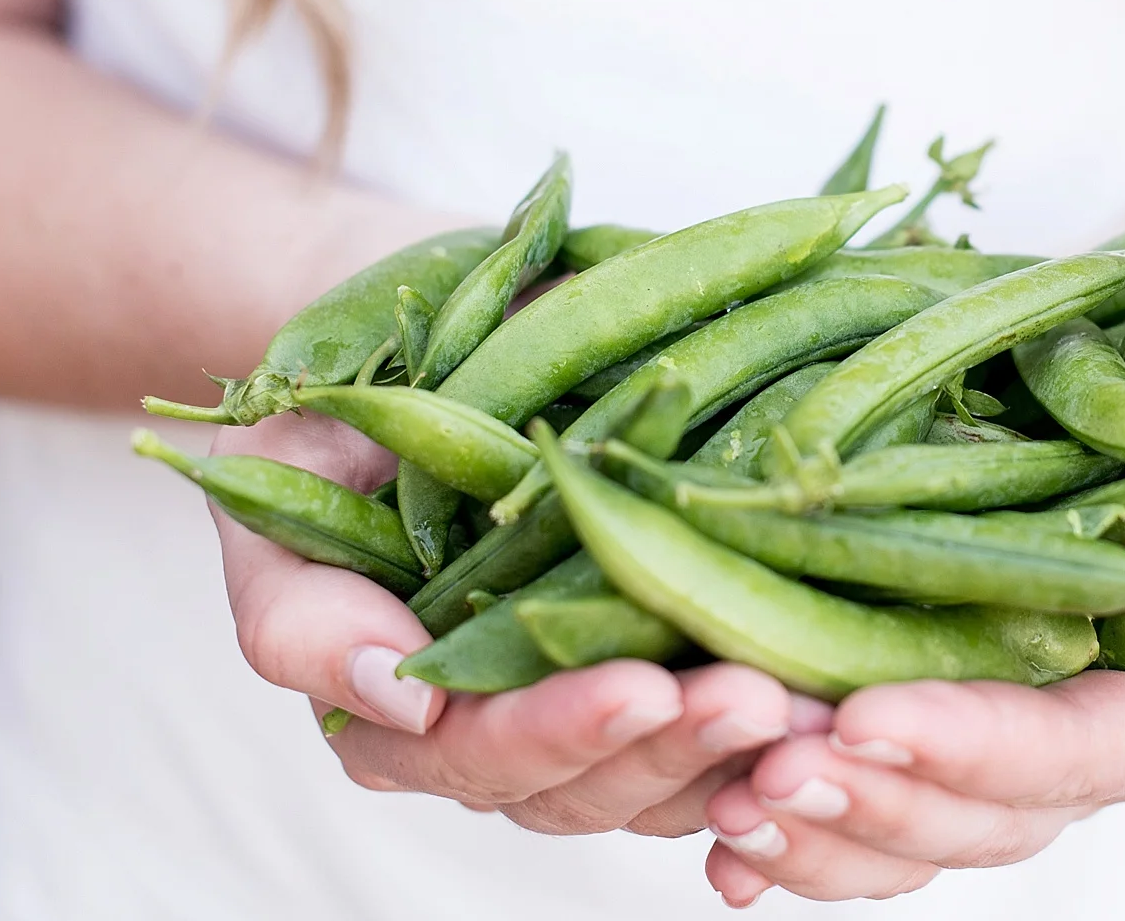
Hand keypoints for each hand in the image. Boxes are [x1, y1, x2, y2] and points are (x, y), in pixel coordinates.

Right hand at [207, 410, 808, 836]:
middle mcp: (505, 730)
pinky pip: (728, 725)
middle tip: (766, 699)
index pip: (489, 753)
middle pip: (599, 781)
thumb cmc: (335, 426)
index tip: (642, 688)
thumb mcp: (277, 500)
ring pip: (677, 773)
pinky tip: (847, 686)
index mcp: (407, 714)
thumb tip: (400, 694)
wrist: (414, 344)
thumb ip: (301, 614)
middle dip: (682, 745)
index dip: (564, 730)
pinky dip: (785, 712)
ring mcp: (593, 701)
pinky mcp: (667, 658)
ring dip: (752, 747)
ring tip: (827, 704)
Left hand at [700, 337, 1124, 904]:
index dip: (981, 749)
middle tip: (767, 767)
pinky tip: (716, 832)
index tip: (871, 714)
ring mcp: (993, 738)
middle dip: (873, 802)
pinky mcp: (922, 717)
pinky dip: (791, 835)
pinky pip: (860, 805)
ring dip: (816, 830)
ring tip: (725, 800)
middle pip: (981, 816)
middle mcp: (1081, 740)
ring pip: (908, 832)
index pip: (1086, 752)